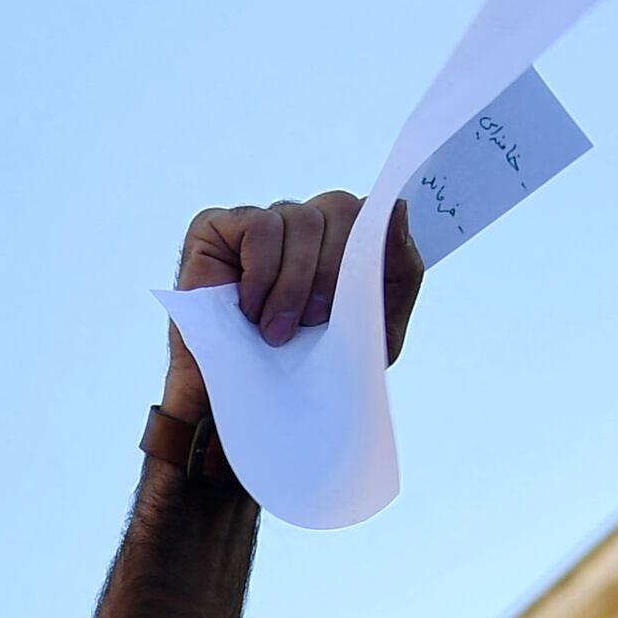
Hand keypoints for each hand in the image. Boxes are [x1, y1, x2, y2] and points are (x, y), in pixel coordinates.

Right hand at [160, 192, 425, 408]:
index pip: (373, 213)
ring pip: (302, 219)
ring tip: (276, 331)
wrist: (244, 409)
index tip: (360, 295)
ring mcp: (264, 221)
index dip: (374, 245)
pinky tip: (250, 308)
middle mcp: (306, 224)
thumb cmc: (309, 369)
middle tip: (312, 323)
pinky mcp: (219, 226)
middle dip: (332, 272)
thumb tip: (398, 208)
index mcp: (344, 242)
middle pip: (341, 208)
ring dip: (293, 283)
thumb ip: (398, 270)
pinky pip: (261, 226)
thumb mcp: (373, 332)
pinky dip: (262, 273)